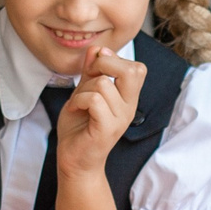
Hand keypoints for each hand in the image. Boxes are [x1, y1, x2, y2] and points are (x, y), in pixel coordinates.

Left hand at [53, 48, 145, 178]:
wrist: (74, 161)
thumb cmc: (79, 129)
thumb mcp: (83, 93)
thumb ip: (91, 72)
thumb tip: (97, 48)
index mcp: (128, 98)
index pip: (137, 67)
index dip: (113, 59)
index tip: (93, 68)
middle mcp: (129, 108)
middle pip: (133, 70)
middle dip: (105, 65)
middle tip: (89, 78)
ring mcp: (120, 119)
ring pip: (103, 84)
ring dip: (82, 89)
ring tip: (78, 103)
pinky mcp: (107, 129)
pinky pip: (95, 100)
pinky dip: (79, 100)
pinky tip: (75, 109)